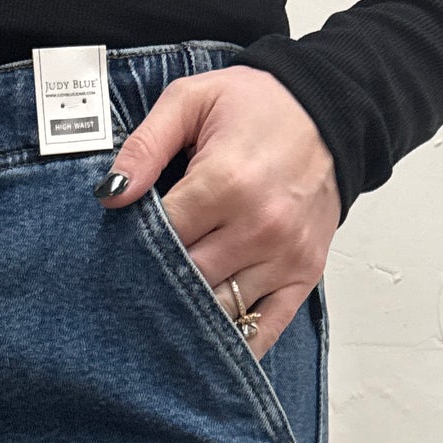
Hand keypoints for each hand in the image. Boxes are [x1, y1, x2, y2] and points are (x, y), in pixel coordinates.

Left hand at [94, 66, 339, 358]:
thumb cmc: (260, 106)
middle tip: (137, 278)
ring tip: (167, 303)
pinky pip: (264, 328)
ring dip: (189, 312)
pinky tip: (207, 340)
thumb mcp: (192, 100)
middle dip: (158, 280)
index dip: (136, 246)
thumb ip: (146, 145)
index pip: (163, 239)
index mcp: (226, 182)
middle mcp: (259, 227)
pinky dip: (235, 342)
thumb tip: (112, 194)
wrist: (331, 112)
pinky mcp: (304, 274)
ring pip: (219, 310)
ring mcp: (284, 256)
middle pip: (187, 280)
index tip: (124, 245)